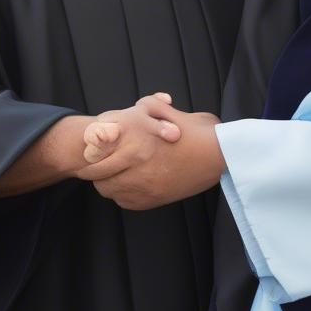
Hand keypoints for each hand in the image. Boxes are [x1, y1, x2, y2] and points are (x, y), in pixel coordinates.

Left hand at [77, 99, 223, 210]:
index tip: (89, 150)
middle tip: (94, 165)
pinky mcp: (153, 200)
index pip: (97, 148)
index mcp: (136, 138)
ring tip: (112, 175)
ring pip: (108, 189)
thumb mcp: (169, 111)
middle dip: (94, 168)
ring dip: (107, 182)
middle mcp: (135, 162)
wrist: (220, 156)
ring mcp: (143, 184)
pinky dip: (122, 195)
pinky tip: (129, 186)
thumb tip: (134, 109)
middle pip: (97, 172)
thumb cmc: (197, 131)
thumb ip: (148, 108)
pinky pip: (125, 201)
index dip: (90, 149)